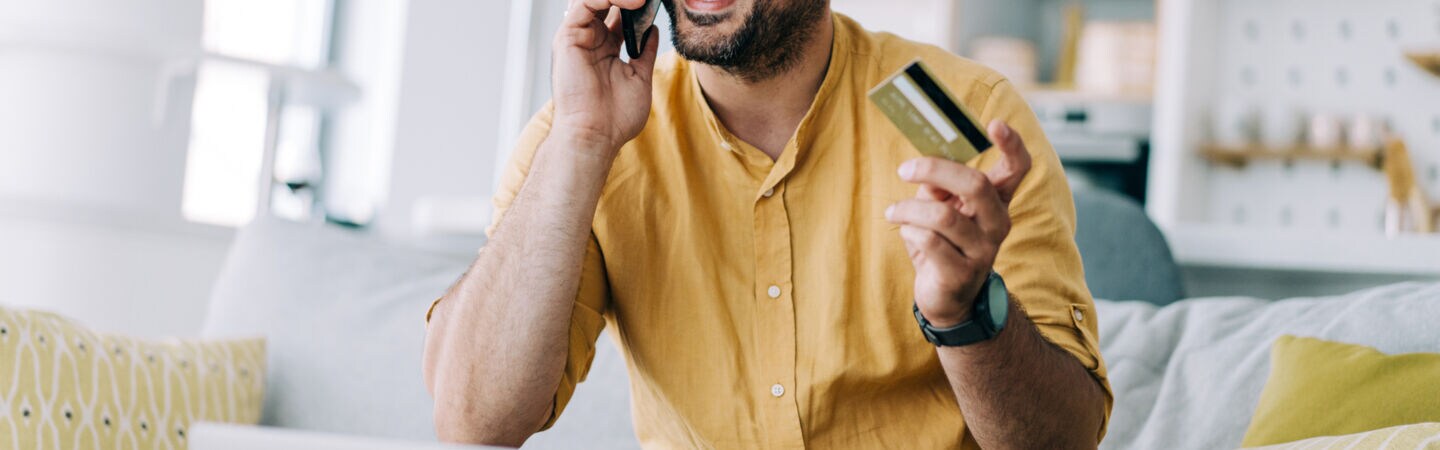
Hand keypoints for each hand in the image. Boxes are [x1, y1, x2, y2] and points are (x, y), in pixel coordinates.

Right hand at [551, 0, 660, 155]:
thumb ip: (644, 52)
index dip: (635, 7)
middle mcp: (589, 40)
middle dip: (625, 0)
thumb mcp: (639, 78)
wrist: (597, 135)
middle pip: (604, 3)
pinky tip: (632, 3)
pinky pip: (585, 3)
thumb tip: (652, 29)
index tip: (656, 4)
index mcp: (604, 49)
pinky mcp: (568, 37)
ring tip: (643, 0)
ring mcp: (578, 37)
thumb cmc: (616, 117)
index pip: (617, 15)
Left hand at [885, 121, 1032, 327]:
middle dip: (936, 170)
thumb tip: (926, 170)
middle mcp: (997, 224)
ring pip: (943, 216)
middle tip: (905, 169)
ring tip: (892, 212)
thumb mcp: (940, 208)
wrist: (946, 298)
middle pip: (976, 185)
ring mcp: (983, 250)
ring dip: (909, 209)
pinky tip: (906, 234)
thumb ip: (937, 185)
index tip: (994, 123)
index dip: (1011, 144)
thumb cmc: (942, 243)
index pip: (1017, 168)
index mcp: (996, 202)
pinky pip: (929, 241)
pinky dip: (909, 232)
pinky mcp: (962, 273)